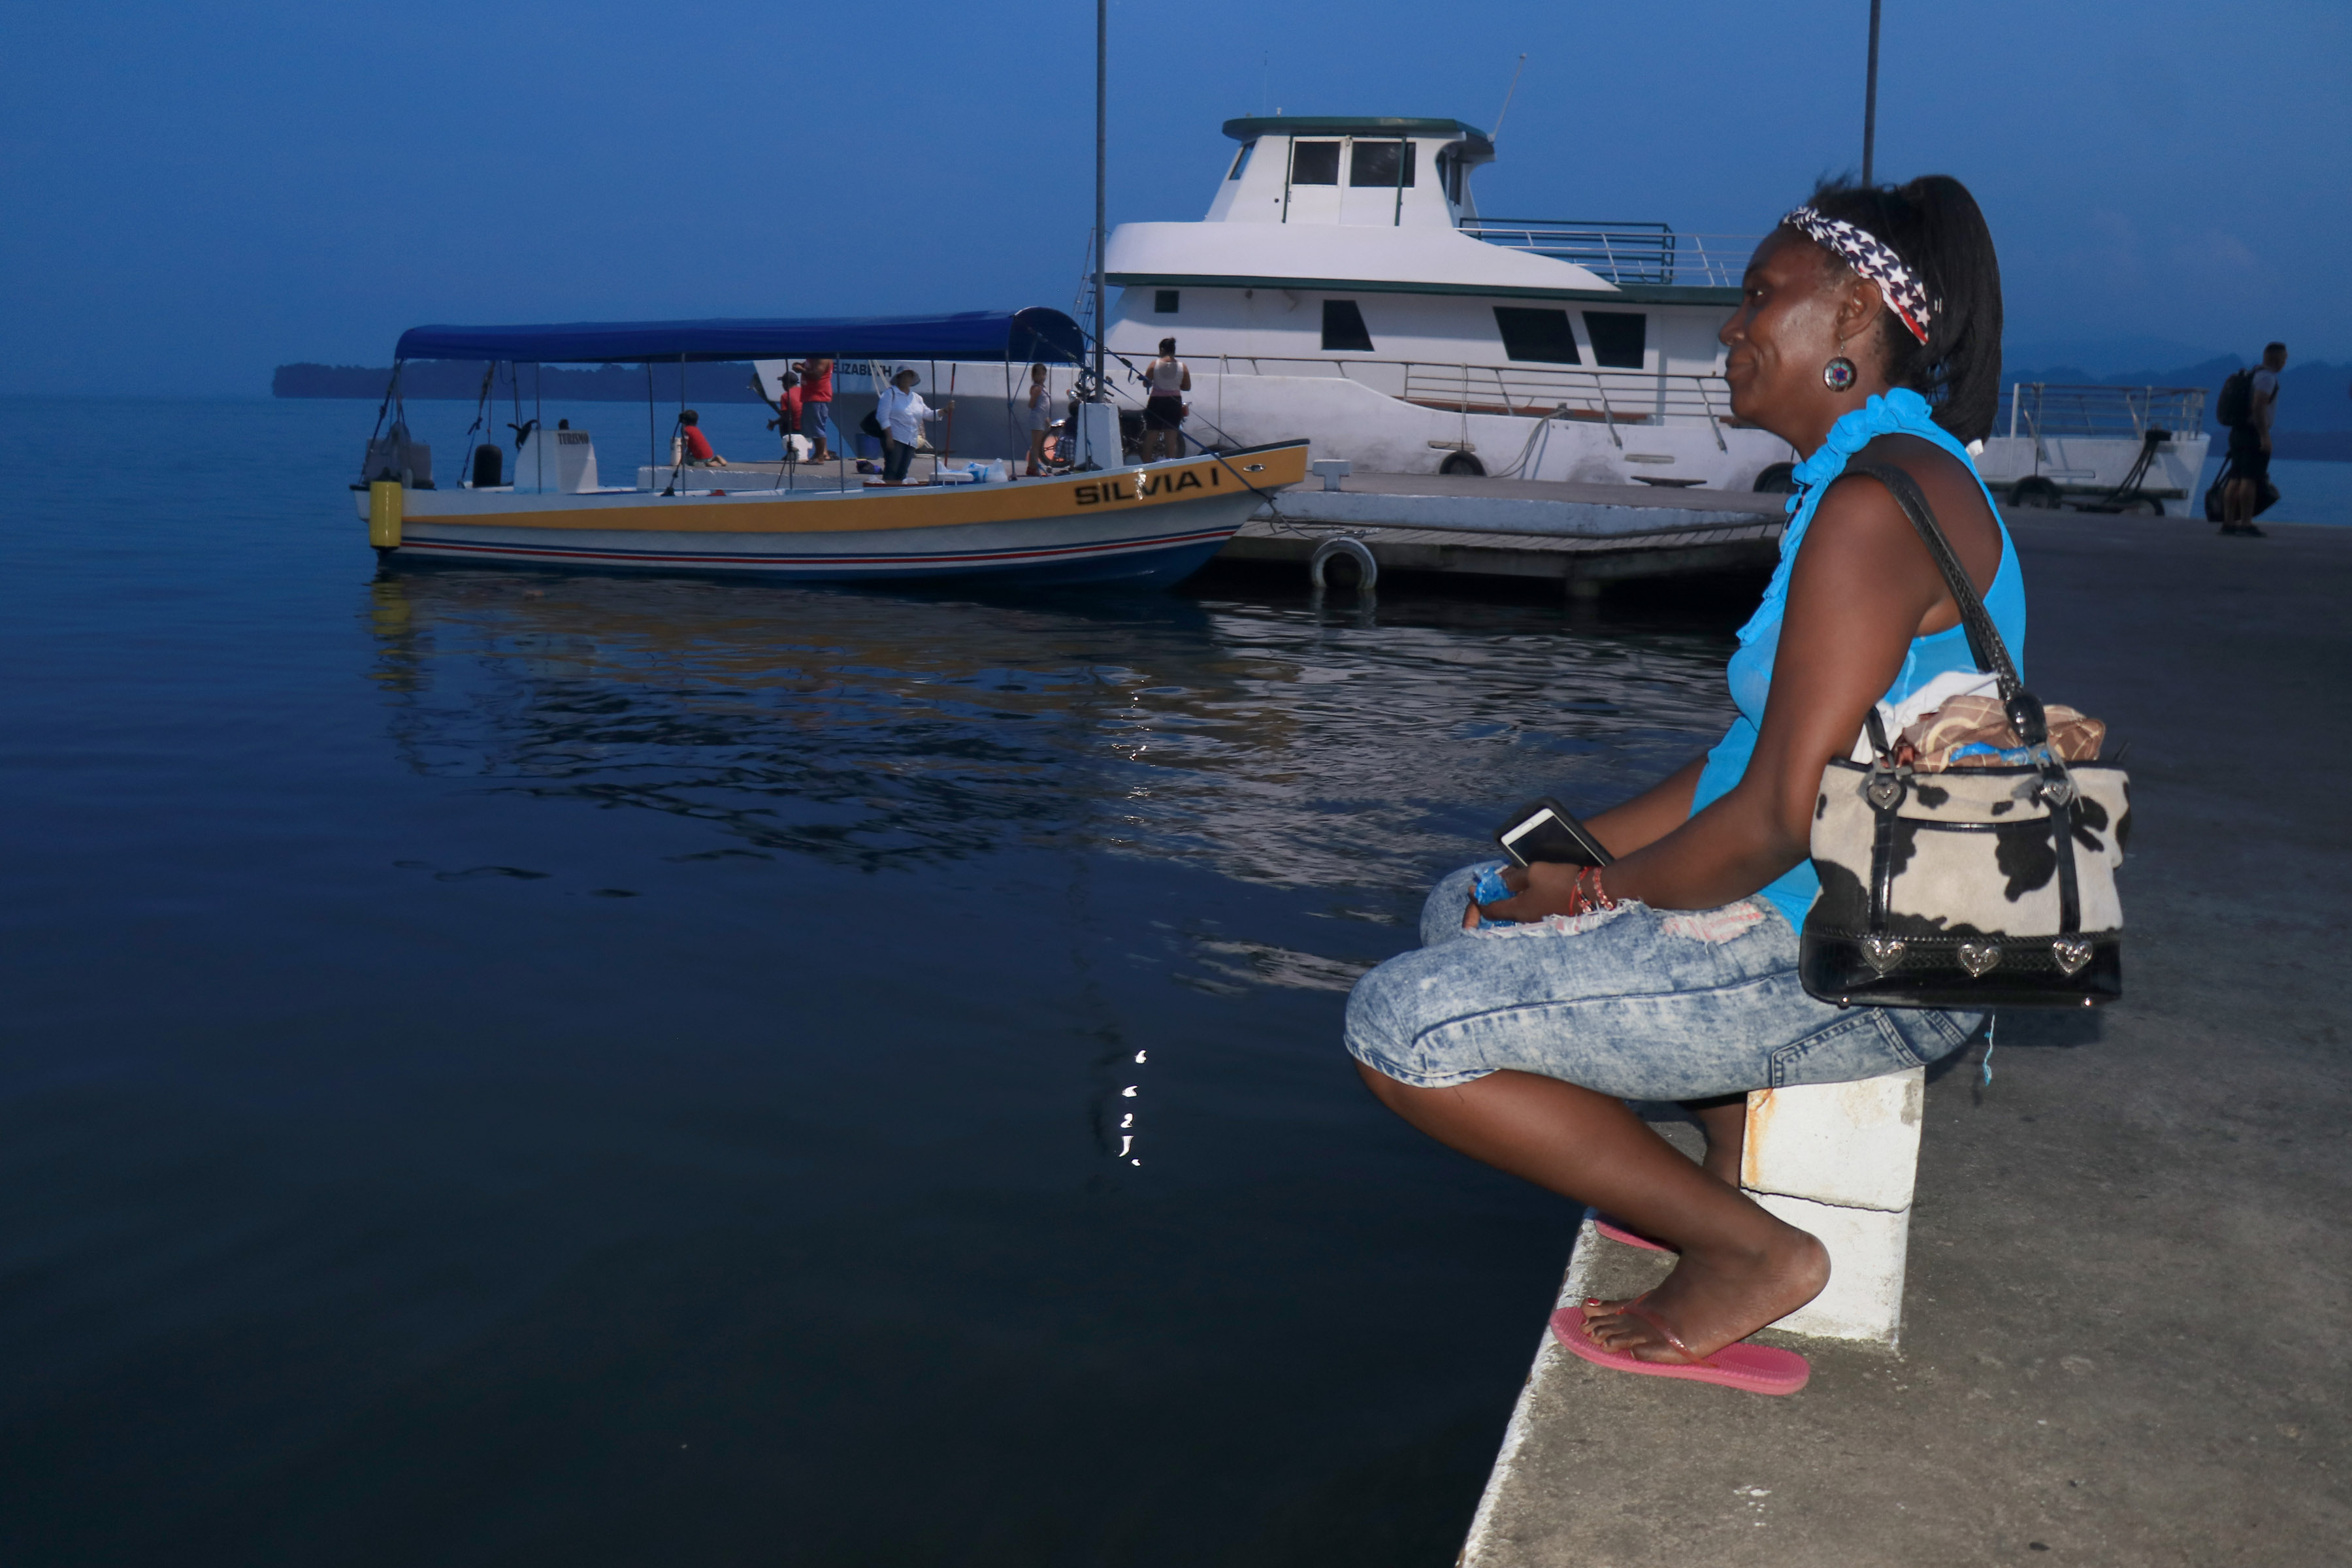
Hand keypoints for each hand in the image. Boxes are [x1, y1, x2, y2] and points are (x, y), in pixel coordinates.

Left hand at [1463, 861, 1601, 927]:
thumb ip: (1512, 878)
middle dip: (1489, 905)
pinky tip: (1522, 895)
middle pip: (1500, 915)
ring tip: (1503, 891)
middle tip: (1485, 893)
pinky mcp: (1549, 919)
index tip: (1472, 890)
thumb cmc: (1559, 881)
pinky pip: (1527, 913)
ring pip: (1514, 914)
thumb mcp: (1532, 872)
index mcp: (1517, 910)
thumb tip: (1500, 881)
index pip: (1489, 910)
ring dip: (1505, 904)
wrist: (1592, 893)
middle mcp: (1525, 920)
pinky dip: (1519, 905)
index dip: (1477, 900)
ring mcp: (1538, 921)